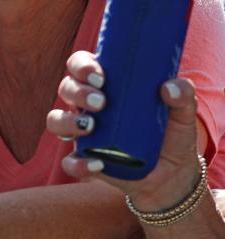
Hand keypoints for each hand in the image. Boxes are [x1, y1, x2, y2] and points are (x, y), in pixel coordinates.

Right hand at [47, 50, 201, 210]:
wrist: (172, 174)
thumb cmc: (172, 133)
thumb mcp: (183, 113)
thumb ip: (184, 95)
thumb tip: (168, 87)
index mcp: (106, 85)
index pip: (81, 65)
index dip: (82, 65)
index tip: (100, 76)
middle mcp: (87, 105)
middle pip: (66, 87)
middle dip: (78, 92)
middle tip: (101, 102)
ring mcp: (83, 132)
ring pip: (56, 120)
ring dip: (67, 121)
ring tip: (90, 126)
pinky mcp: (84, 159)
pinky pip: (68, 161)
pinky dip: (77, 163)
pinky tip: (97, 163)